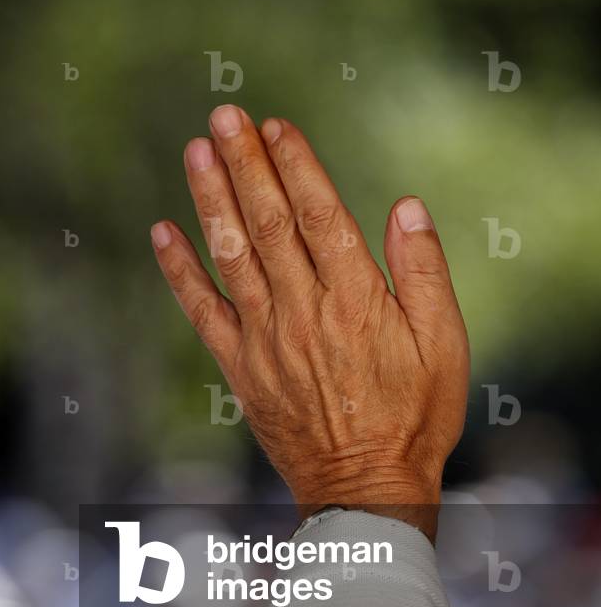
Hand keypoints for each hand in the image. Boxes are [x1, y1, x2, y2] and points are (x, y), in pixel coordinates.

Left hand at [151, 105, 468, 540]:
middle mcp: (304, 312)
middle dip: (246, 165)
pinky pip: (202, 311)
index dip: (296, 166)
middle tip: (225, 116)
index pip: (320, 216)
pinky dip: (179, 271)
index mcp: (357, 301)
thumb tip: (405, 206)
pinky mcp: (240, 366)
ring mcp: (265, 339)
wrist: (365, 491)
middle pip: (270, 223)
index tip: (276, 125)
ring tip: (196, 151)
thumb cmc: (415, 415)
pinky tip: (162, 232)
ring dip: (211, 200)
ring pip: (232, 255)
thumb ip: (423, 273)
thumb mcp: (445, 345)